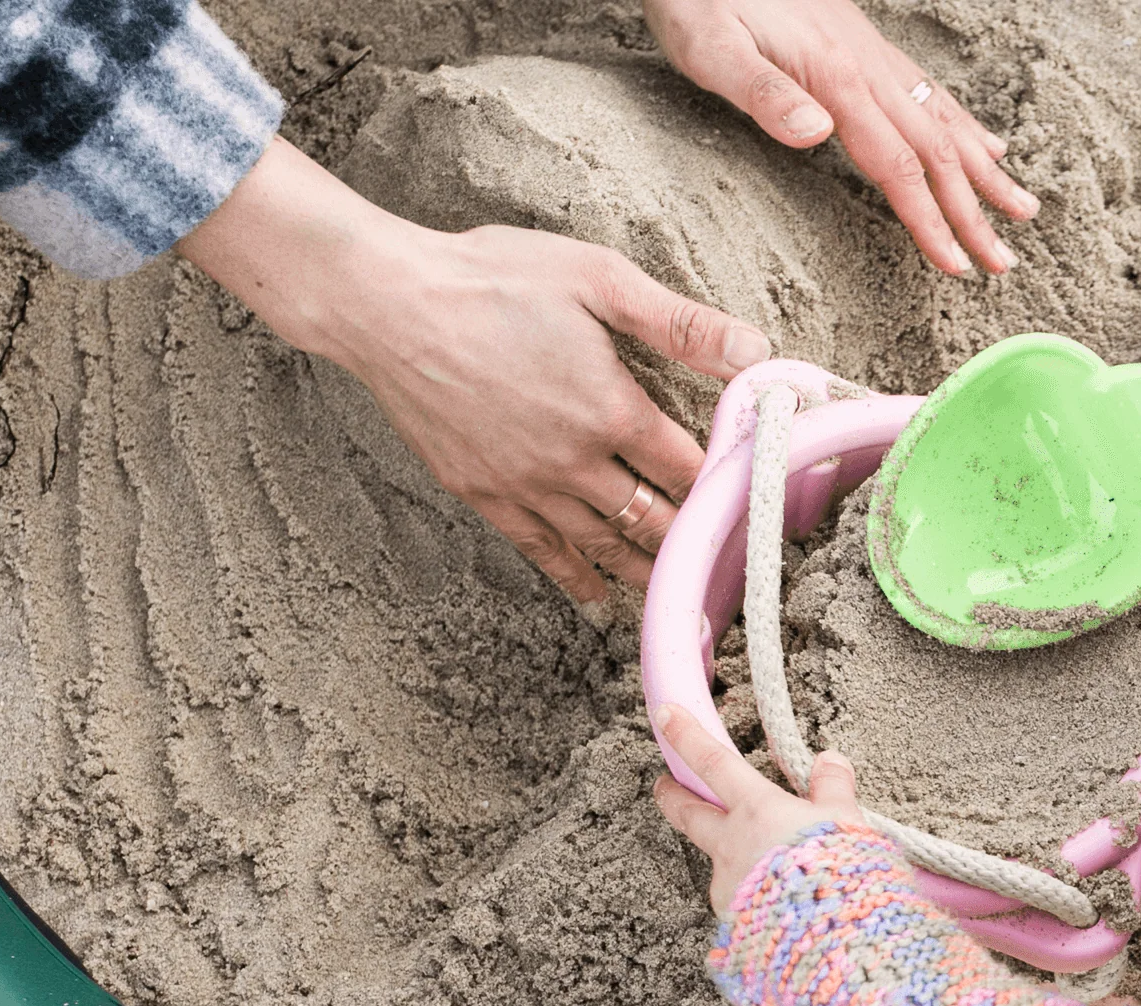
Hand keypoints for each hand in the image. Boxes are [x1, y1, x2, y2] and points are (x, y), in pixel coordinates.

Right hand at [182, 141, 773, 605]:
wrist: (384, 302)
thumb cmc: (490, 278)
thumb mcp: (596, 278)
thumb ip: (679, 322)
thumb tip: (756, 349)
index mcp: (612, 410)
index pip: (690, 467)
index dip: (726, 483)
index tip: (750, 499)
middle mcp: (573, 461)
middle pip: (654, 518)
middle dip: (692, 537)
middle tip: (725, 558)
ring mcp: (525, 484)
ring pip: (603, 544)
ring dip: (643, 566)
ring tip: (676, 585)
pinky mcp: (482, 492)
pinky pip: (541, 550)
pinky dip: (575, 575)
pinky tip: (596, 593)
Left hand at [645, 0, 1037, 275]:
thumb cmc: (698, 2)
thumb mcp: (713, 49)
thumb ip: (765, 92)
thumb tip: (817, 132)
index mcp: (837, 79)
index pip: (898, 165)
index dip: (930, 219)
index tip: (957, 264)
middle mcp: (868, 67)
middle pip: (935, 152)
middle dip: (974, 211)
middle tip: (1004, 263)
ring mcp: (873, 56)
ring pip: (944, 122)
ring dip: (985, 172)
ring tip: (1024, 209)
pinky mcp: (866, 48)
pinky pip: (930, 94)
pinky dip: (966, 126)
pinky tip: (988, 144)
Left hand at [652, 709, 866, 912]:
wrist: (833, 941)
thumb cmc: (843, 875)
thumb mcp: (848, 822)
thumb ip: (834, 789)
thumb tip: (829, 760)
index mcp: (758, 810)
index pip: (713, 763)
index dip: (686, 736)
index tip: (665, 716)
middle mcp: (732, 844)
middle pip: (687, 812)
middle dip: (672, 794)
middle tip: (663, 785)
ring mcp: (728, 884)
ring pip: (717, 859)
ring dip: (725, 852)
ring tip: (760, 863)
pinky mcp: (733, 922)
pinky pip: (736, 900)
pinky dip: (749, 895)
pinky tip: (774, 904)